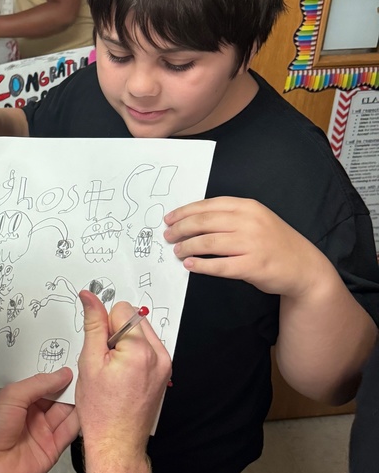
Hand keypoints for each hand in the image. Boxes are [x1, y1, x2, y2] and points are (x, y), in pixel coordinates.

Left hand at [0, 366, 78, 472]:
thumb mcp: (12, 396)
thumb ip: (39, 383)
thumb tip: (62, 373)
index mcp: (19, 400)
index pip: (44, 384)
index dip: (57, 375)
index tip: (74, 364)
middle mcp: (32, 415)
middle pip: (57, 398)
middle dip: (70, 387)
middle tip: (87, 374)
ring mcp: (43, 432)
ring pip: (66, 413)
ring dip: (78, 402)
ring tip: (92, 388)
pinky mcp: (52, 449)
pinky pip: (69, 432)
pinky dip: (79, 420)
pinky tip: (88, 408)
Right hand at [75, 292, 170, 460]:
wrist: (117, 443)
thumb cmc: (101, 411)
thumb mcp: (89, 363)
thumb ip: (92, 325)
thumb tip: (90, 297)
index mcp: (141, 350)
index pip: (121, 310)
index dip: (104, 327)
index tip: (100, 350)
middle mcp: (159, 355)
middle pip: (133, 320)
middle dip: (116, 335)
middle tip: (105, 364)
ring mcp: (164, 365)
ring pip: (140, 334)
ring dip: (125, 345)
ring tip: (114, 373)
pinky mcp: (164, 373)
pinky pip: (147, 349)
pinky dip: (133, 356)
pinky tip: (123, 377)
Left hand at [163, 197, 324, 297]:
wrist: (304, 266)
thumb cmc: (275, 242)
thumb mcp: (256, 219)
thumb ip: (230, 216)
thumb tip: (192, 220)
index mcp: (248, 207)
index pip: (208, 205)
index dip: (184, 212)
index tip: (169, 219)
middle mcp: (249, 222)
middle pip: (204, 222)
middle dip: (181, 229)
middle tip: (168, 236)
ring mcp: (252, 244)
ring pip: (208, 243)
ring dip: (187, 247)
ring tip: (177, 252)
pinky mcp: (252, 266)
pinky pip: (219, 266)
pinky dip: (200, 265)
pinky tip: (190, 265)